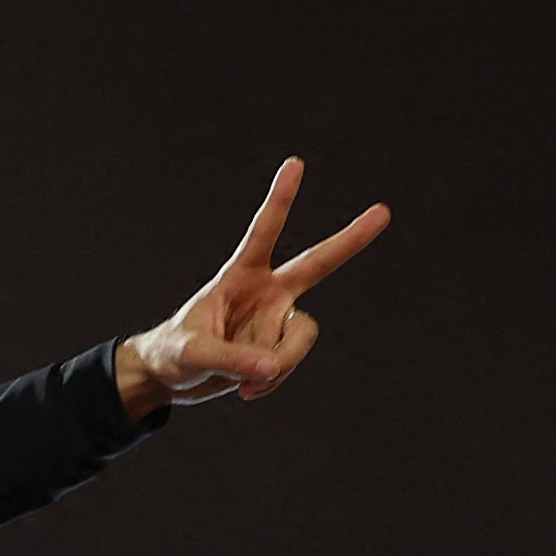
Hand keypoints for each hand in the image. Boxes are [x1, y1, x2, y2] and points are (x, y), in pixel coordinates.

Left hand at [119, 159, 388, 418]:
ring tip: (247, 384)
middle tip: (383, 212)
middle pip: (317, 263)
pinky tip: (247, 390)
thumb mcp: (191, 355)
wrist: (172, 380)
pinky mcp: (278, 348)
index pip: (263, 232)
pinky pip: (288, 365)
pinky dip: (271, 381)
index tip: (295, 164)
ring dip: (280, 363)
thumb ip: (231, 360)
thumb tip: (271, 368)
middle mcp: (266, 293)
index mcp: (240, 276)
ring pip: (301, 337)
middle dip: (350, 240)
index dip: (280, 200)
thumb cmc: (172, 355)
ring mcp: (276, 320)